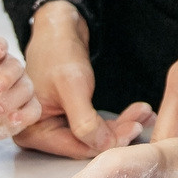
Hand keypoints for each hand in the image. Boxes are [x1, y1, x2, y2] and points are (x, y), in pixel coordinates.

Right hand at [20, 2, 151, 157]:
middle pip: (86, 143)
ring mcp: (54, 126)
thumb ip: (85, 121)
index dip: (106, 141)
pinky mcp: (68, 118)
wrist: (57, 30)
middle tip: (142, 119)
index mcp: (33, 132)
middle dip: (117, 132)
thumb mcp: (72, 86)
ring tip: (144, 113)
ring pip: (94, 135)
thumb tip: (104, 146)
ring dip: (120, 125)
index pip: (76, 148)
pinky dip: (114, 120)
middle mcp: (41, 134)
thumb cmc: (57, 52)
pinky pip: (94, 126)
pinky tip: (136, 113)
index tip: (133, 128)